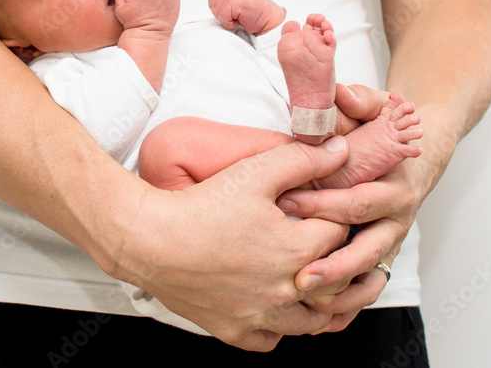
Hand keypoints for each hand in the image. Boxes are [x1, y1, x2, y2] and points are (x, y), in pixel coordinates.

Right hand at [111, 136, 352, 350]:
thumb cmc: (197, 207)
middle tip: (329, 246)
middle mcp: (284, 289)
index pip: (341, 235)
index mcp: (295, 249)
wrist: (149, 240)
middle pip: (337, 282)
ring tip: (313, 282)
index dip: (335, 218)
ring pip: (312, 321)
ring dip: (318, 302)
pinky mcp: (234, 330)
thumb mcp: (253, 172)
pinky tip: (272, 307)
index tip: (324, 211)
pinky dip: (278, 327)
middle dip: (340, 260)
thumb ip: (301, 160)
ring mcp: (259, 314)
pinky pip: (271, 340)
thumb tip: (339, 149)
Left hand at [276, 84, 430, 327]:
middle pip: (366, 244)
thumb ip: (357, 100)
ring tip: (307, 299)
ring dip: (340, 287)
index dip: (324, 205)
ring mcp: (389, 237)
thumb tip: (338, 92)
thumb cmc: (384, 125)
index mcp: (393, 183)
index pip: (358, 199)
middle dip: (332, 260)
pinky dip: (346, 299)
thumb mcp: (373, 106)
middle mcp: (395, 216)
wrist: (418, 145)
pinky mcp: (380, 252)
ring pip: (369, 271)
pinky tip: (318, 312)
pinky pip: (367, 282)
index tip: (287, 206)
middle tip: (297, 272)